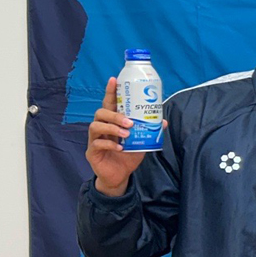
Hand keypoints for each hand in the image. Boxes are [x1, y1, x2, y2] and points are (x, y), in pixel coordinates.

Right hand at [86, 77, 162, 197]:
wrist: (119, 176)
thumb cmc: (128, 155)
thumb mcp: (142, 141)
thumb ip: (149, 131)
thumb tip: (163, 120)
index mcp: (112, 121)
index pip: (109, 103)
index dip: (110, 91)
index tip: (113, 80)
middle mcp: (101, 127)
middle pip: (100, 112)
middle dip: (115, 114)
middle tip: (130, 122)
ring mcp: (94, 139)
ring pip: (95, 126)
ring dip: (112, 128)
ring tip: (126, 134)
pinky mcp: (92, 152)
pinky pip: (96, 144)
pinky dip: (109, 144)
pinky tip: (120, 147)